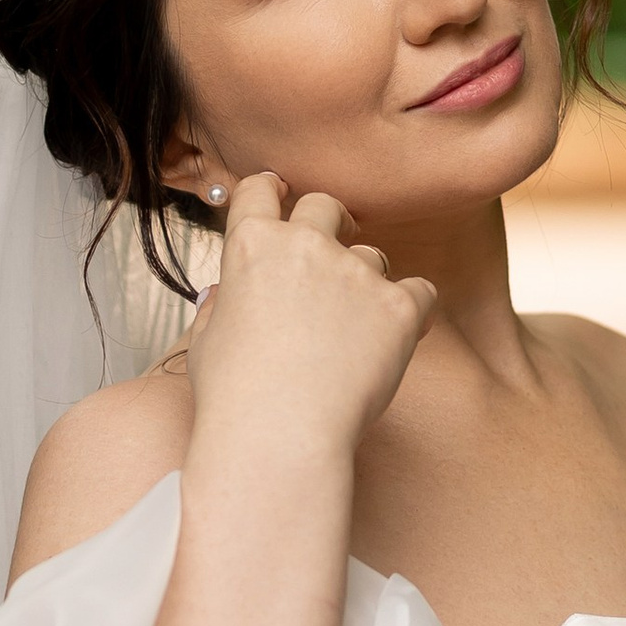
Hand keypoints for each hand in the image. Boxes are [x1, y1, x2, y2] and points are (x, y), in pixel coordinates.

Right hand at [184, 173, 435, 462]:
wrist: (280, 436)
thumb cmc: (233, 399)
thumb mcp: (206, 344)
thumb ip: (217, 309)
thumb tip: (220, 295)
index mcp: (252, 246)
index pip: (259, 190)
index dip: (270, 189)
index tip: (280, 192)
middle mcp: (305, 245)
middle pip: (326, 205)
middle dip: (332, 221)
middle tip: (337, 242)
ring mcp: (355, 272)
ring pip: (374, 255)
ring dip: (368, 279)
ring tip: (355, 331)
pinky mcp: (399, 305)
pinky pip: (420, 291)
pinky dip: (413, 309)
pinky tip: (403, 336)